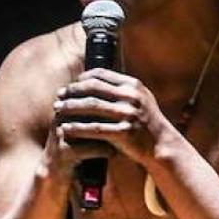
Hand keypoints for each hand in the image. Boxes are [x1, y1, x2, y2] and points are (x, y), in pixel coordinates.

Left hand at [53, 68, 173, 167]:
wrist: (161, 144)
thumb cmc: (145, 121)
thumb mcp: (138, 98)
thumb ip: (119, 88)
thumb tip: (91, 78)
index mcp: (133, 85)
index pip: (101, 74)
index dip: (81, 79)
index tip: (69, 86)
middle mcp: (131, 97)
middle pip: (92, 88)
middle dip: (72, 91)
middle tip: (58, 96)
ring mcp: (128, 114)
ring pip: (90, 106)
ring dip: (70, 108)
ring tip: (57, 110)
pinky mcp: (124, 132)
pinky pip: (93, 128)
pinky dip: (76, 127)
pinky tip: (64, 128)